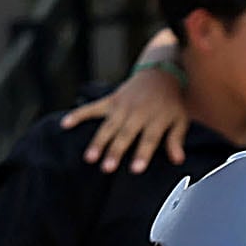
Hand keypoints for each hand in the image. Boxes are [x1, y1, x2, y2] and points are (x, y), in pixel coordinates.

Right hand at [65, 67, 192, 173]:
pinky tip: (65, 124)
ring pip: (107, 126)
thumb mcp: (180, 121)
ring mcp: (121, 106)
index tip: (135, 169)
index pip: (148, 140)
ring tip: (89, 158)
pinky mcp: (109, 101)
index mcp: (156, 120)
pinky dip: (78, 115)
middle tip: (106, 168)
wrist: (159, 76)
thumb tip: (178, 159)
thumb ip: (176, 140)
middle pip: (124, 135)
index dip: (142, 154)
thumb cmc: (171, 104)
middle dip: (115, 151)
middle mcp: (136, 113)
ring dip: (98, 142)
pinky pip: (91, 108)